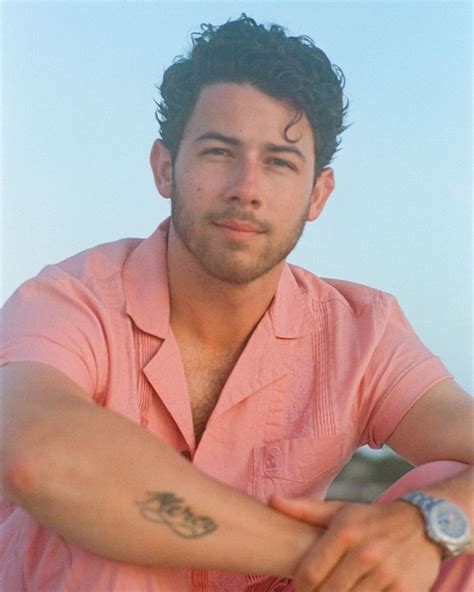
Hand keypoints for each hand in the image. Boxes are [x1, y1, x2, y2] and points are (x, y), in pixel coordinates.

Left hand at [269, 495, 442, 591]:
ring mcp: (385, 574)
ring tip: (338, 588)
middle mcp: (365, 553)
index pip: (309, 573)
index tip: (299, 588)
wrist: (424, 524)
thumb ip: (305, 510)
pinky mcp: (404, 591)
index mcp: (345, 532)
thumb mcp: (340, 510)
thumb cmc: (372, 519)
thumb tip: (271, 500)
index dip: (299, 587)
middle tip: (316, 591)